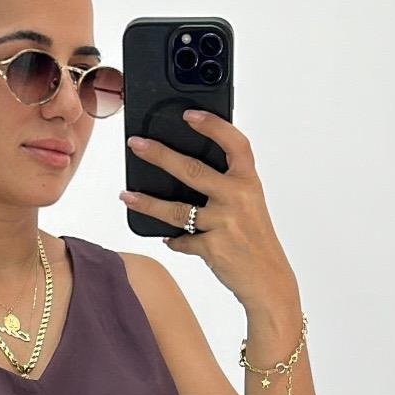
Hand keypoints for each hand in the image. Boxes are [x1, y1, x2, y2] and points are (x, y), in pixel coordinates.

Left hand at [120, 108, 298, 316]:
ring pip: (177, 210)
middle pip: (191, 169)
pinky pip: (182, 240)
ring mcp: (224, 223)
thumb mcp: (250, 204)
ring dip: (147, 202)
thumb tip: (187, 171)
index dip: (212, 125)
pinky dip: (173, 240)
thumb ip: (227, 186)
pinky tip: (167, 238)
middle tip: (137, 145)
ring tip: (126, 196)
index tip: (189, 114)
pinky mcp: (212, 248)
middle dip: (159, 155)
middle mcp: (237, 197)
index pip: (234, 143)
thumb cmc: (256, 240)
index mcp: (248, 181)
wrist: (268, 280)